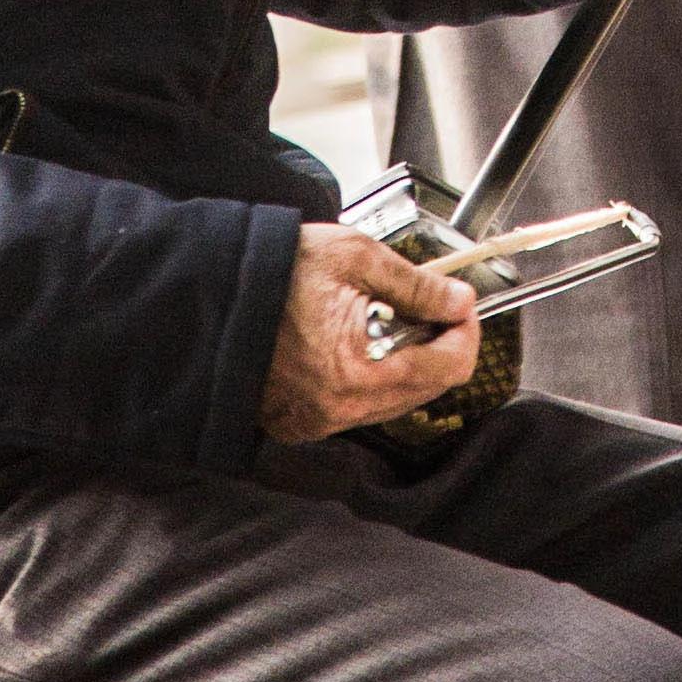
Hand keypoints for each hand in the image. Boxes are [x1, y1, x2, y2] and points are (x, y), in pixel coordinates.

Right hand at [258, 222, 478, 441]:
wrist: (216, 293)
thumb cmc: (278, 269)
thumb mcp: (356, 258)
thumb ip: (417, 285)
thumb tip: (459, 301)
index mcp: (357, 370)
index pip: (447, 368)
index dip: (465, 332)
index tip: (461, 306)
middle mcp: (340, 408)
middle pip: (426, 389)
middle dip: (438, 346)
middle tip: (431, 306)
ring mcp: (319, 420)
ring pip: (396, 401)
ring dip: (408, 363)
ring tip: (389, 318)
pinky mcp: (302, 423)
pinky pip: (361, 406)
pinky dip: (375, 376)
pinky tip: (361, 341)